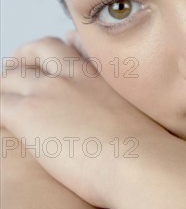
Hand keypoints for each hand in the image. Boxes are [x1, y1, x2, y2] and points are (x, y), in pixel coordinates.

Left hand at [1, 35, 168, 208]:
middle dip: (24, 59)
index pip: (71, 47)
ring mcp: (46, 91)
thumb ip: (129, 114)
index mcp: (99, 75)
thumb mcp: (143, 119)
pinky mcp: (26, 114)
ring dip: (4, 86)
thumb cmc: (147, 151)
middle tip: (17, 71)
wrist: (137, 161)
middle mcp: (71, 76)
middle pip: (38, 50)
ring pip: (10, 77)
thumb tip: (135, 130)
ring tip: (3, 100)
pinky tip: (0, 122)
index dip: (57, 52)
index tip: (53, 61)